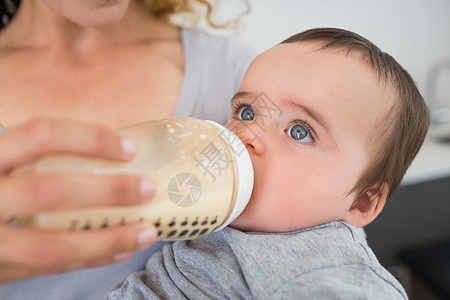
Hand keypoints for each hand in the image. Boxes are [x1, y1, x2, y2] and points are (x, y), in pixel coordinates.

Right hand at [0, 119, 156, 282]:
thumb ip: (24, 155)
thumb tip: (99, 149)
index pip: (39, 135)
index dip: (89, 138)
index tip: (129, 148)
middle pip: (50, 191)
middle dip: (108, 191)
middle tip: (148, 188)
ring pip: (52, 245)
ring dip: (108, 238)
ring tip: (147, 231)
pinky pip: (48, 268)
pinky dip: (89, 259)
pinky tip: (119, 250)